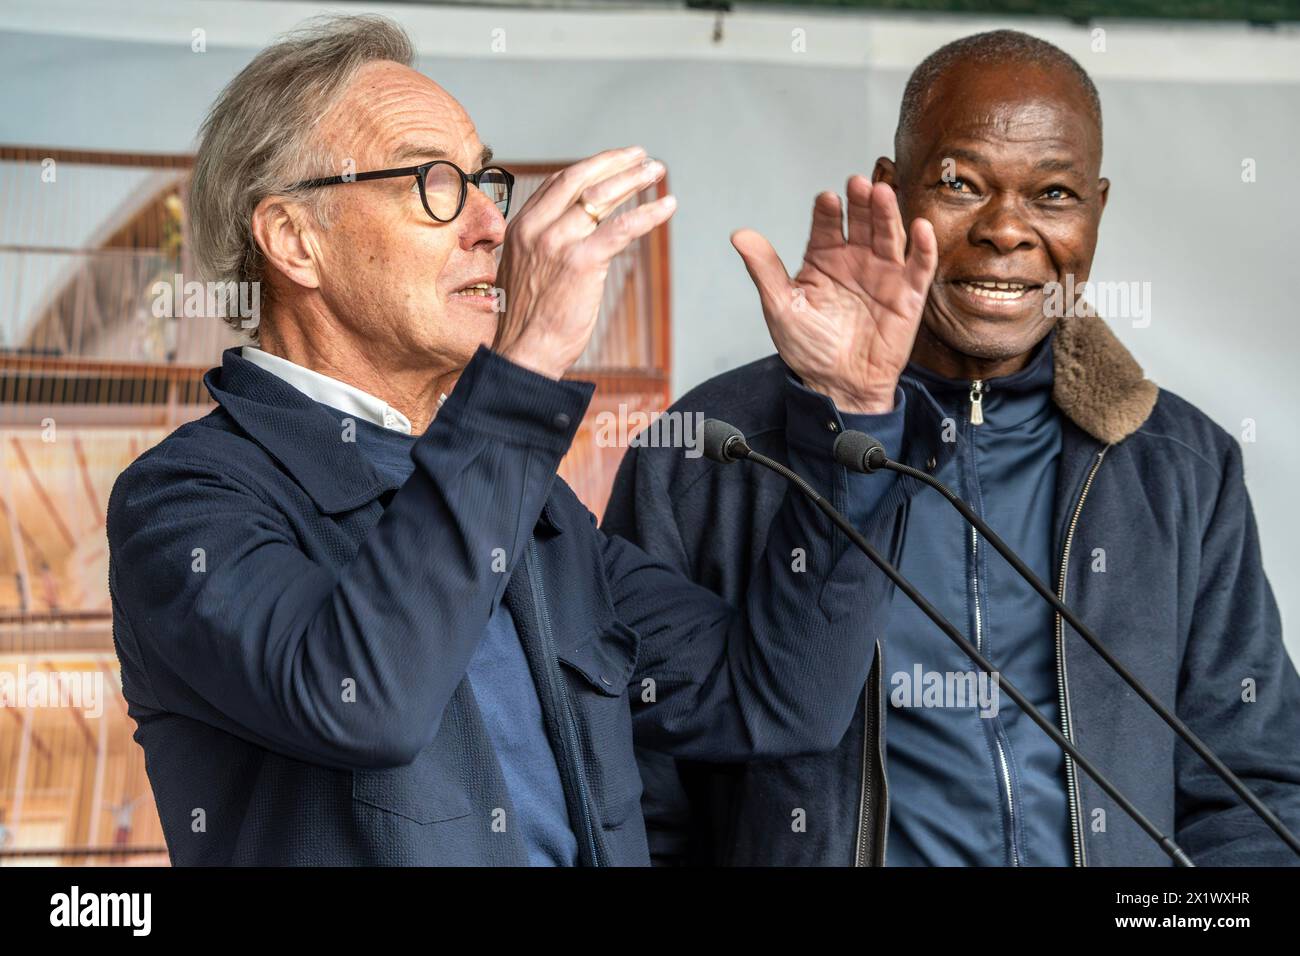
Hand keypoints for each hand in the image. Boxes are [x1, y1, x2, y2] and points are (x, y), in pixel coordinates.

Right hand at [493, 146, 675, 379]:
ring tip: (657, 172)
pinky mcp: (581, 262)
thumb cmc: (530, 320)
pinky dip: (647, 213)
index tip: (616, 160)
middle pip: (580, 178)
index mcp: (522, 226)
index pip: (559, 182)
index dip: (591, 166)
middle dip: (615, 162)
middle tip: (642, 156)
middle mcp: (537, 228)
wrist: (524, 352)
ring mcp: (558, 243)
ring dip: (634, 180)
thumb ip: (544, 245)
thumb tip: (571, 233)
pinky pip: (621, 228)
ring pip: (602, 198)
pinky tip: (667, 207)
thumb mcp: (527, 269)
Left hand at [732, 177, 937, 413]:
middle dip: (860, 202)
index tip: (826, 200)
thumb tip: (740, 236)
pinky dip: (923, 248)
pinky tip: (920, 228)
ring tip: (882, 194)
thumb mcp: (782, 307)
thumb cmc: (809, 349)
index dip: (827, 211)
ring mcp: (883, 274)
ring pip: (889, 236)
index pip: (826, 225)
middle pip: (861, 222)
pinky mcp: (908, 295)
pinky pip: (919, 267)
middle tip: (858, 184)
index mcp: (823, 259)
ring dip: (888, 214)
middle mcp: (855, 260)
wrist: (838, 386)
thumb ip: (765, 270)